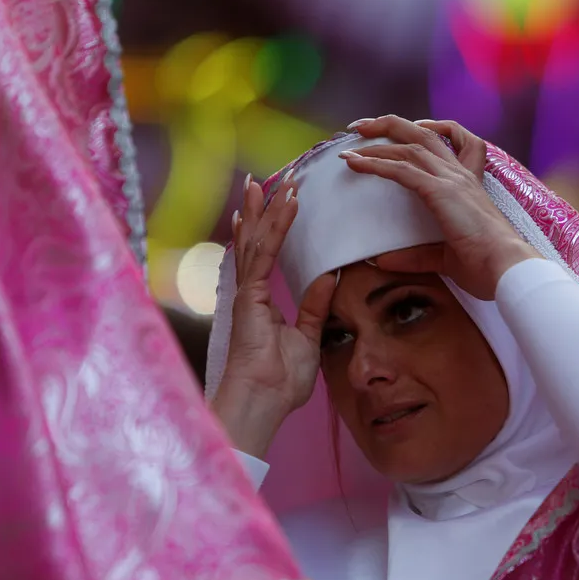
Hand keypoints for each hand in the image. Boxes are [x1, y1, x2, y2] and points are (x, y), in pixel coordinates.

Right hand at [213, 173, 336, 456]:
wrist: (262, 402)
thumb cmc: (281, 382)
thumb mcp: (309, 338)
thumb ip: (316, 307)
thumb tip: (330, 278)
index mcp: (262, 301)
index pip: (267, 254)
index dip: (273, 227)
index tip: (280, 202)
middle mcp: (251, 291)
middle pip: (256, 240)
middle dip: (265, 208)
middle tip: (275, 177)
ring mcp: (248, 292)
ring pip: (258, 240)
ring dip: (269, 208)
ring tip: (275, 180)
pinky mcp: (250, 296)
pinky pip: (266, 253)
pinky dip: (277, 227)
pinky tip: (285, 204)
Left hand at [341, 116, 540, 299]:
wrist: (506, 269)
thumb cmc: (485, 266)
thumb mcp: (445, 258)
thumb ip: (415, 256)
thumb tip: (382, 261)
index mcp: (467, 185)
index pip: (450, 141)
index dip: (423, 131)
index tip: (393, 135)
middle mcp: (460, 175)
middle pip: (422, 134)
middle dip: (389, 125)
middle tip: (360, 127)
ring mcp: (452, 180)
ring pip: (409, 147)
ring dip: (376, 142)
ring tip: (350, 141)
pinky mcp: (441, 191)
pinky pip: (402, 170)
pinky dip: (375, 164)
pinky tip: (354, 164)